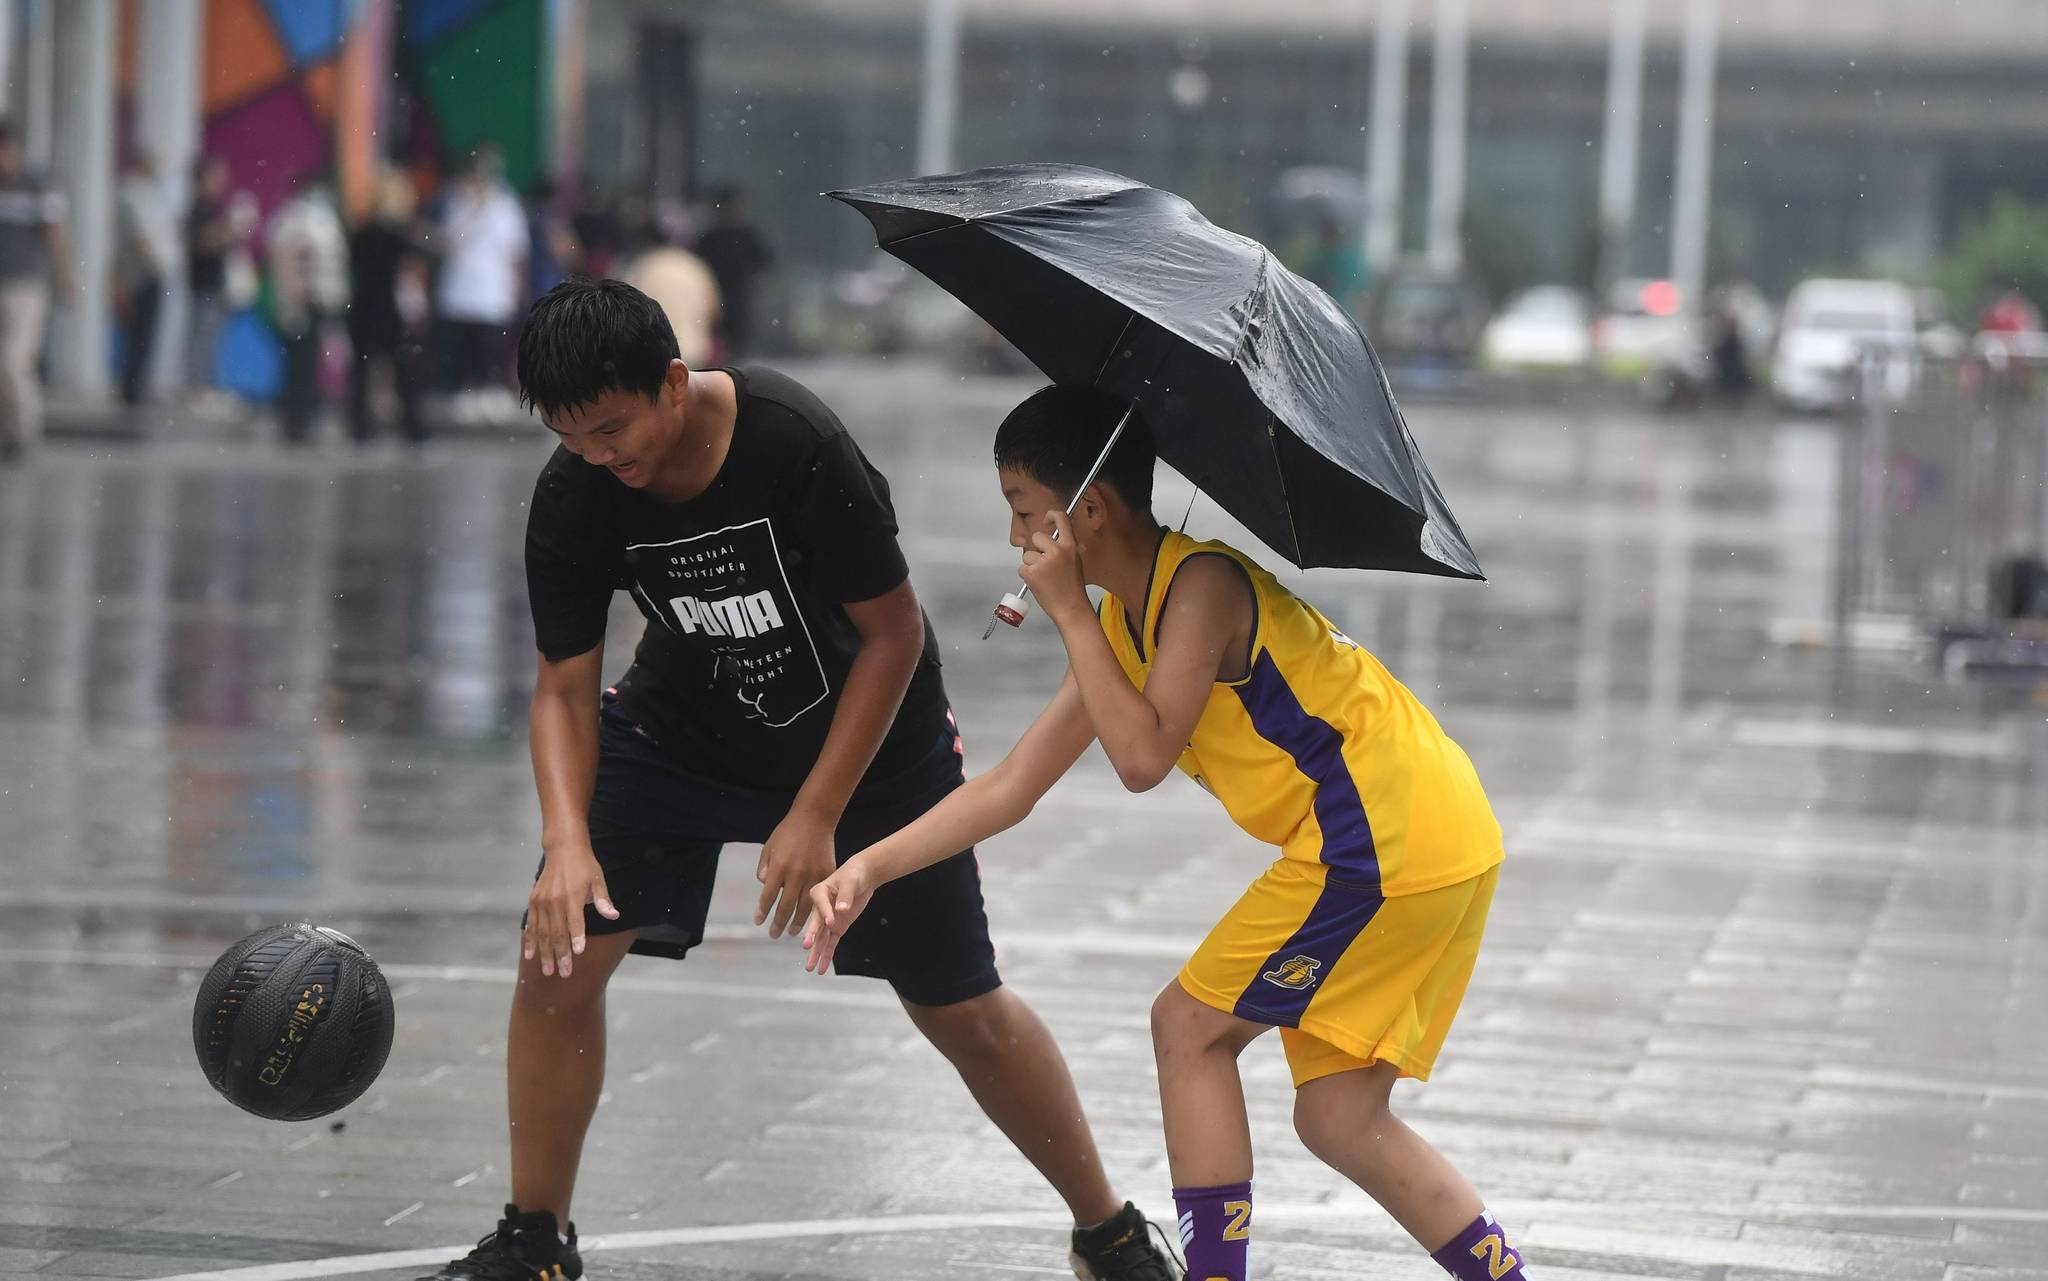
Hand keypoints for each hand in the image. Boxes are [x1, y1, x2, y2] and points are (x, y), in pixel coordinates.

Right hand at [524, 843, 618, 977]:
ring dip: (545, 953)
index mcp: (573, 896)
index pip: (575, 922)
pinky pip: (531, 925)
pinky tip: (530, 955)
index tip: (577, 954)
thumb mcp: (598, 880)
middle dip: (561, 955)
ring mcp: (542, 902)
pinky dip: (530, 941)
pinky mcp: (534, 902)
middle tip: (564, 974)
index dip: (576, 938)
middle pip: (557, 932)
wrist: (563, 849)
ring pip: (542, 933)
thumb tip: (614, 916)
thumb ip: (604, 900)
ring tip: (548, 971)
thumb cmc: (584, 866)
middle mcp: (555, 901)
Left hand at [755, 809, 837, 938]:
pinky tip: (810, 918)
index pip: (767, 896)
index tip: (758, 922)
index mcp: (779, 867)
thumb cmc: (788, 832)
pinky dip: (814, 909)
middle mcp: (795, 874)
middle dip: (779, 923)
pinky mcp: (826, 873)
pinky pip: (819, 896)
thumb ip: (764, 867)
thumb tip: (764, 885)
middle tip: (774, 935)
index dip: (762, 911)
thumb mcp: (769, 846)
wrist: (815, 818)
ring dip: (798, 922)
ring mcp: (812, 875)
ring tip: (793, 933)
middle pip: (785, 906)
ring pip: (804, 906)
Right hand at [802, 857, 877, 974]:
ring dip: (816, 953)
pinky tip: (822, 967)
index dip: (825, 913)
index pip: (820, 904)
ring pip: (821, 939)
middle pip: (815, 924)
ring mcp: (828, 920)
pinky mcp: (837, 927)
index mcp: (820, 892)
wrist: (863, 876)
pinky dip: (827, 955)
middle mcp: (821, 908)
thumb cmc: (854, 874)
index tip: (830, 921)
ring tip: (811, 967)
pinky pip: (831, 943)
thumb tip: (842, 908)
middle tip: (806, 946)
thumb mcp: (851, 881)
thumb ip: (846, 895)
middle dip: (811, 936)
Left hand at [1020, 509, 1088, 624]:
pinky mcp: (1031, 573)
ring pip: (1027, 555)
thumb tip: (1056, 538)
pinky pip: (1022, 568)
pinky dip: (1027, 576)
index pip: (1061, 519)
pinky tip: (1039, 584)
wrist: (1071, 608)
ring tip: (1044, 578)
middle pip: (1036, 536)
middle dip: (1036, 548)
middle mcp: (1056, 551)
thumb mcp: (1076, 562)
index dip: (1051, 515)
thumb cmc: (1073, 588)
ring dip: (1032, 565)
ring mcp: (1043, 562)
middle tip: (1044, 563)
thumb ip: (1065, 548)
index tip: (1046, 520)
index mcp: (1070, 546)